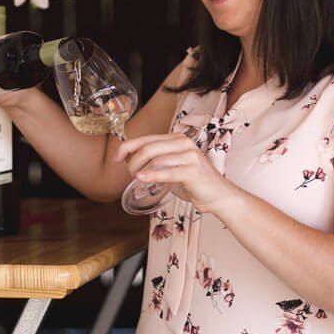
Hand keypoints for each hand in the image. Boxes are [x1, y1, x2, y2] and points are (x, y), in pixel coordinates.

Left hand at [114, 133, 241, 213]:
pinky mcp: (193, 171)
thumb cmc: (193, 182)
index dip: (127, 147)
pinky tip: (141, 178)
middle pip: (148, 148)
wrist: (218, 195)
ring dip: (140, 169)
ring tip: (136, 179)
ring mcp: (190, 156)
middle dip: (132, 161)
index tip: (116, 158)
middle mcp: (184, 143)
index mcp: (177, 139)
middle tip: (129, 173)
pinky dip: (151, 175)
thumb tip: (128, 159)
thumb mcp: (171, 166)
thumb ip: (154, 160)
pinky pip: (166, 172)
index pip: (146, 139)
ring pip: (155, 159)